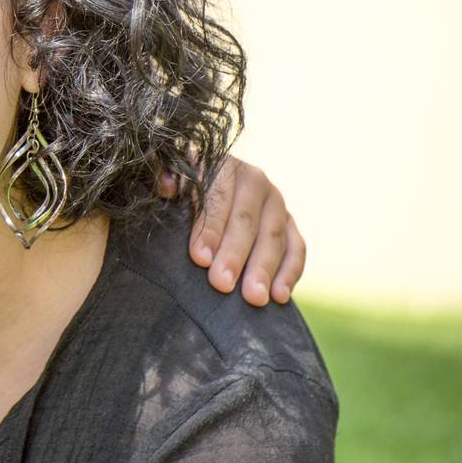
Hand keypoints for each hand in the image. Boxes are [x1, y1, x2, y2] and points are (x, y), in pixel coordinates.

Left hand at [164, 154, 304, 306]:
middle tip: (222, 284)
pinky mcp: (289, 223)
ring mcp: (276, 202)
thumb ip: (164, 176)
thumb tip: (166, 186)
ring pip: (273, 236)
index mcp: (222, 165)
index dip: (209, 228)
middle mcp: (254, 180)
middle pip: (246, 221)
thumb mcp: (170, 176)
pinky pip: (296, 248)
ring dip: (264, 268)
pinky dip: (290, 272)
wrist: (208, 183)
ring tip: (253, 297)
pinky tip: (279, 296)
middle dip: (234, 254)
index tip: (200, 258)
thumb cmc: (181, 186)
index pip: (217, 197)